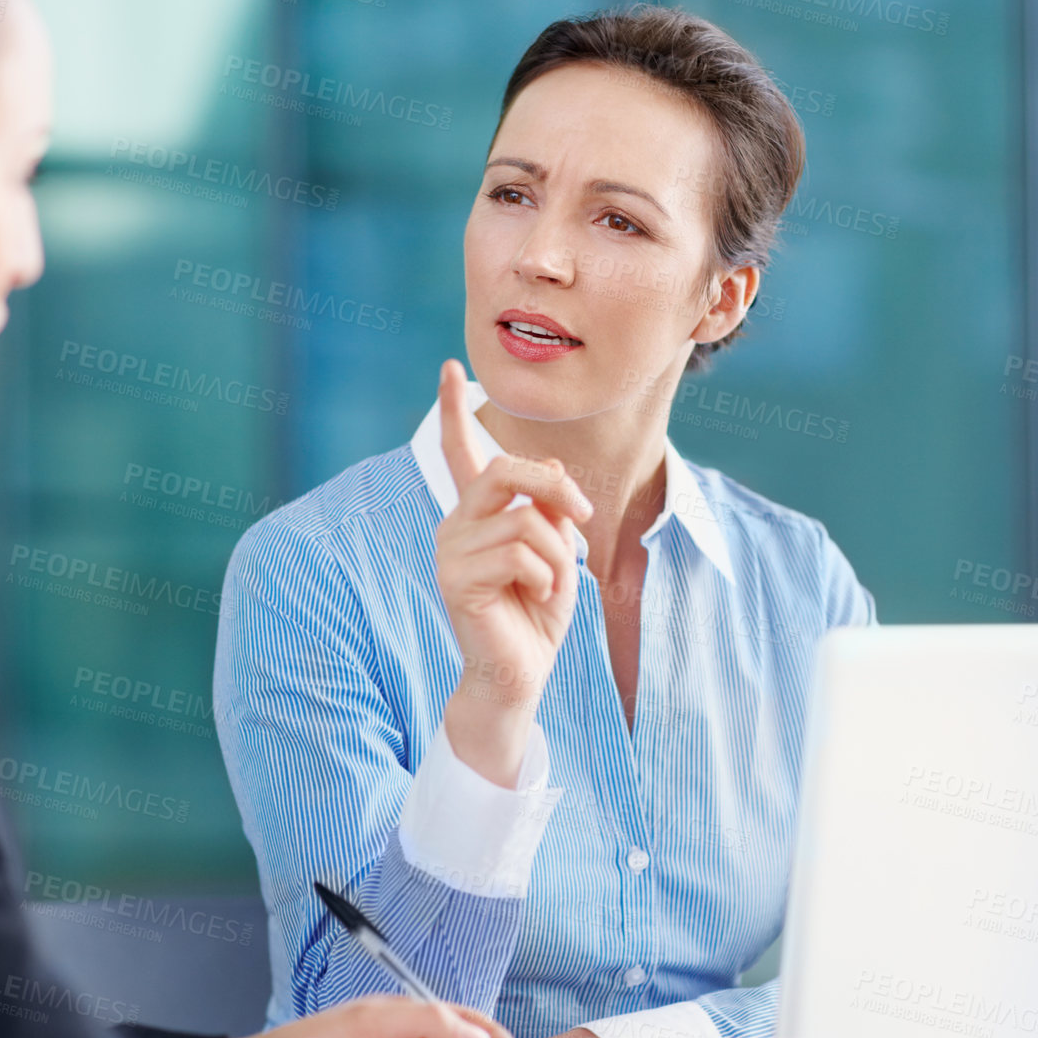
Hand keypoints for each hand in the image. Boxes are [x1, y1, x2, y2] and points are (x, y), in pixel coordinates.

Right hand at [434, 358, 591, 785]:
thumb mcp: (559, 550)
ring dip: (559, 555)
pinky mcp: (455, 578)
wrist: (520, 672)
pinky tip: (534, 600)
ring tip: (550, 586)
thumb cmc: (538, 614)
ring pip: (527, 520)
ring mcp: (451, 550)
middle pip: (506, 468)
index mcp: (478, 513)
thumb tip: (552, 472)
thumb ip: (553, 508)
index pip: (460, 451)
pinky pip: (521, 554)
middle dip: (556, 487)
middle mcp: (457, 524)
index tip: (451, 365)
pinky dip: (546, 577)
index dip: (452, 408)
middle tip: (586, 519)